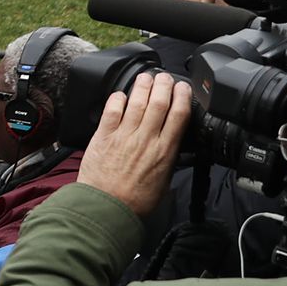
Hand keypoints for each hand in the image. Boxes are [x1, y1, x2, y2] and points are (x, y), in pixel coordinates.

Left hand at [75, 72, 188, 217]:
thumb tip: (177, 152)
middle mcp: (146, 140)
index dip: (182, 96)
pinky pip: (112, 111)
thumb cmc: (134, 201)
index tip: (182, 87)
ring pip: (136, 102)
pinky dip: (117, 99)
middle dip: (163, 84)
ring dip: (142, 86)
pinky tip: (121, 94)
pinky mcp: (103, 137)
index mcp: (165, 151)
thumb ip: (170, 163)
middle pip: (159, 102)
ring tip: (145, 78)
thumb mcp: (164, 183)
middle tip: (163, 77)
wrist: (106, 208)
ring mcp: (124, 136)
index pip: (179, 115)